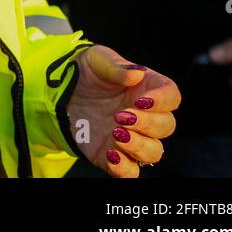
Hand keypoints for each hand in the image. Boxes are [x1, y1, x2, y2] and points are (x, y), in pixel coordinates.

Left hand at [66, 45, 179, 177]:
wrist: (60, 92)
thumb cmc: (86, 71)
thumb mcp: (97, 60)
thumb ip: (116, 67)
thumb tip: (136, 73)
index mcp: (147, 88)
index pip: (171, 97)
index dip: (162, 101)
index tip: (141, 100)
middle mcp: (146, 116)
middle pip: (166, 126)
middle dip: (147, 123)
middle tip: (120, 116)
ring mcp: (132, 138)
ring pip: (154, 151)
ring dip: (139, 146)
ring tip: (116, 134)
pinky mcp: (114, 155)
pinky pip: (131, 172)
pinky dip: (125, 168)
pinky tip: (111, 156)